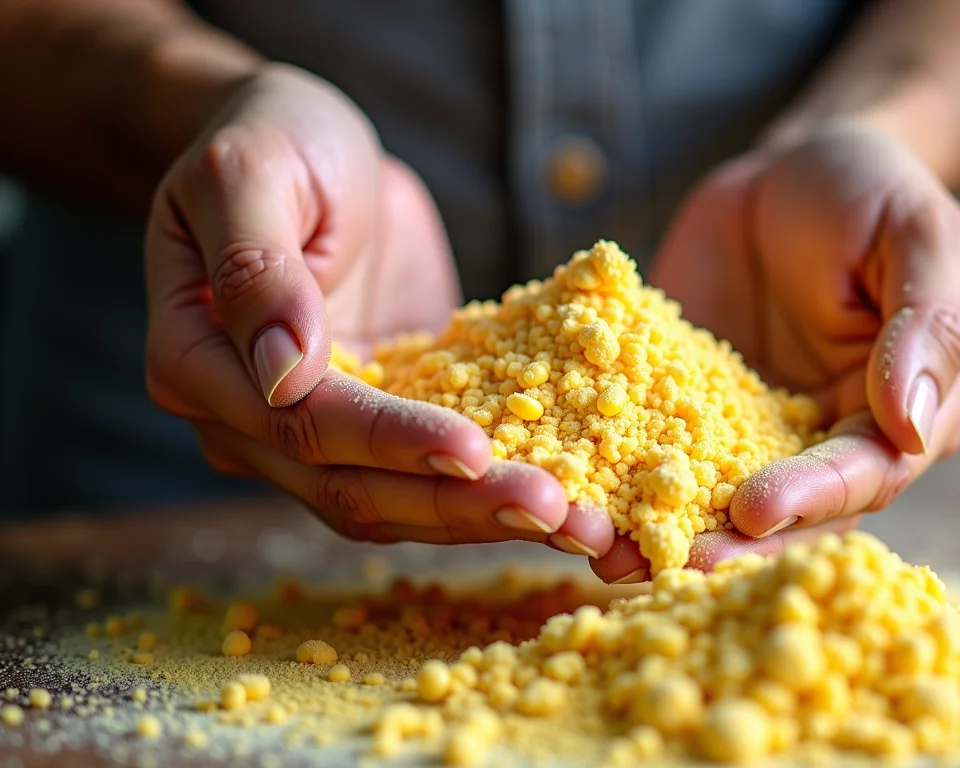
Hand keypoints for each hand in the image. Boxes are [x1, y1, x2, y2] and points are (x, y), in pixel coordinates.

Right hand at [144, 64, 613, 556]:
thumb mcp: (252, 175)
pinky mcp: (391, 421)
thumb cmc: (272, 139)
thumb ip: (256, 269)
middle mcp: (253, 424)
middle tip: (559, 511)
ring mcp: (325, 433)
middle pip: (358, 489)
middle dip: (460, 504)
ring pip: (405, 501)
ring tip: (586, 526)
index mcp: (200, 365)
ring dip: (494, 517)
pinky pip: (443, 472)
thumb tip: (284, 375)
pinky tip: (576, 504)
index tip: (473, 449)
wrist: (311, 143)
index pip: (303, 424)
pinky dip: (503, 490)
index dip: (390, 442)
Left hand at [591, 123, 959, 581]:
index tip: (754, 508)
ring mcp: (749, 430)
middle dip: (728, 540)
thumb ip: (927, 326)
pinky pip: (652, 446)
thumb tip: (913, 422)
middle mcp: (824, 441)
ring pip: (712, 495)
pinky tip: (572, 497)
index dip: (811, 497)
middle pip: (784, 512)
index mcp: (897, 419)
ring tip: (606, 552)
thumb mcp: (920, 238)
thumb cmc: (874, 193)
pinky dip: (617, 476)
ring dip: (663, 528)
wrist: (790, 168)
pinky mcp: (686, 408)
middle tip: (668, 559)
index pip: (862, 475)